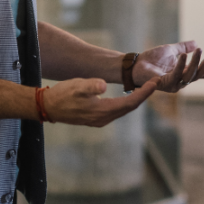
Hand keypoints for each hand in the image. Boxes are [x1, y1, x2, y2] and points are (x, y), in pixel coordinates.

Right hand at [42, 76, 161, 126]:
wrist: (48, 107)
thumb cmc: (62, 94)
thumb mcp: (76, 86)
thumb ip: (90, 85)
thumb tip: (103, 85)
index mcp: (102, 111)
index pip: (130, 103)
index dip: (144, 93)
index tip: (155, 83)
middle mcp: (104, 118)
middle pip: (130, 108)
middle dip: (144, 95)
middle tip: (155, 83)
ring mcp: (100, 120)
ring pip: (124, 110)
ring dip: (136, 100)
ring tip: (146, 88)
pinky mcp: (96, 118)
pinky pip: (117, 111)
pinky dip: (127, 103)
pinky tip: (130, 97)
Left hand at [134, 41, 203, 91]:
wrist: (135, 64)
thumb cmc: (151, 59)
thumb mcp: (171, 50)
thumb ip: (184, 47)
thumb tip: (196, 42)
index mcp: (184, 73)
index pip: (202, 72)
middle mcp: (181, 80)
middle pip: (199, 74)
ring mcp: (174, 84)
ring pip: (190, 75)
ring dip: (196, 62)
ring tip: (201, 50)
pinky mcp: (165, 84)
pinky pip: (176, 74)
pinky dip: (182, 64)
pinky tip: (185, 55)